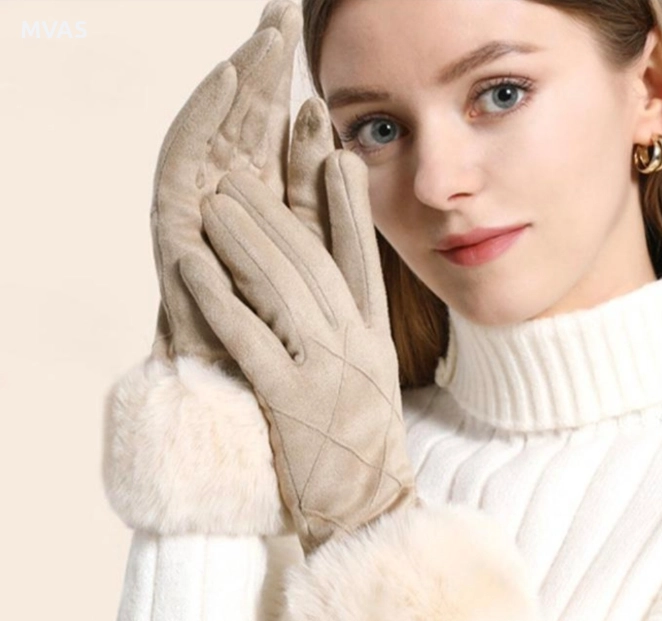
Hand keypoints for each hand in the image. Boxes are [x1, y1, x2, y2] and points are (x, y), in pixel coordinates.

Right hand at [149, 0, 301, 363]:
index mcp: (269, 214)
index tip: (320, 46)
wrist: (254, 397)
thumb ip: (331, 213)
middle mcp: (231, 207)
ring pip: (219, 133)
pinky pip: (186, 160)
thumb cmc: (295, 341)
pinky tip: (227, 77)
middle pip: (247, 126)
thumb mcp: (325, 269)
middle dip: (266, 71)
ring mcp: (199, 211)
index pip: (280, 140)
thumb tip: (345, 152)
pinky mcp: (172, 225)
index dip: (297, 94)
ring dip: (239, 81)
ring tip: (263, 32)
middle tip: (285, 12)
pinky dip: (204, 117)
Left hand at [178, 97, 420, 554]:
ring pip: (282, 291)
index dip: (346, 205)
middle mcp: (355, 347)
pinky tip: (195, 269)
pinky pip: (251, 339)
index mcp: (374, 338)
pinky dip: (220, 300)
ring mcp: (326, 374)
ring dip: (243, 244)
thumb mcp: (369, 378)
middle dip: (273, 216)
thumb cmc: (362, 444)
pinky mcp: (291, 403)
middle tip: (237, 182)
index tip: (331, 156)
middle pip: (312, 265)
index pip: (363, 260)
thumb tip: (319, 288)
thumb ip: (348, 331)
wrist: (369, 508)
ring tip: (213, 210)